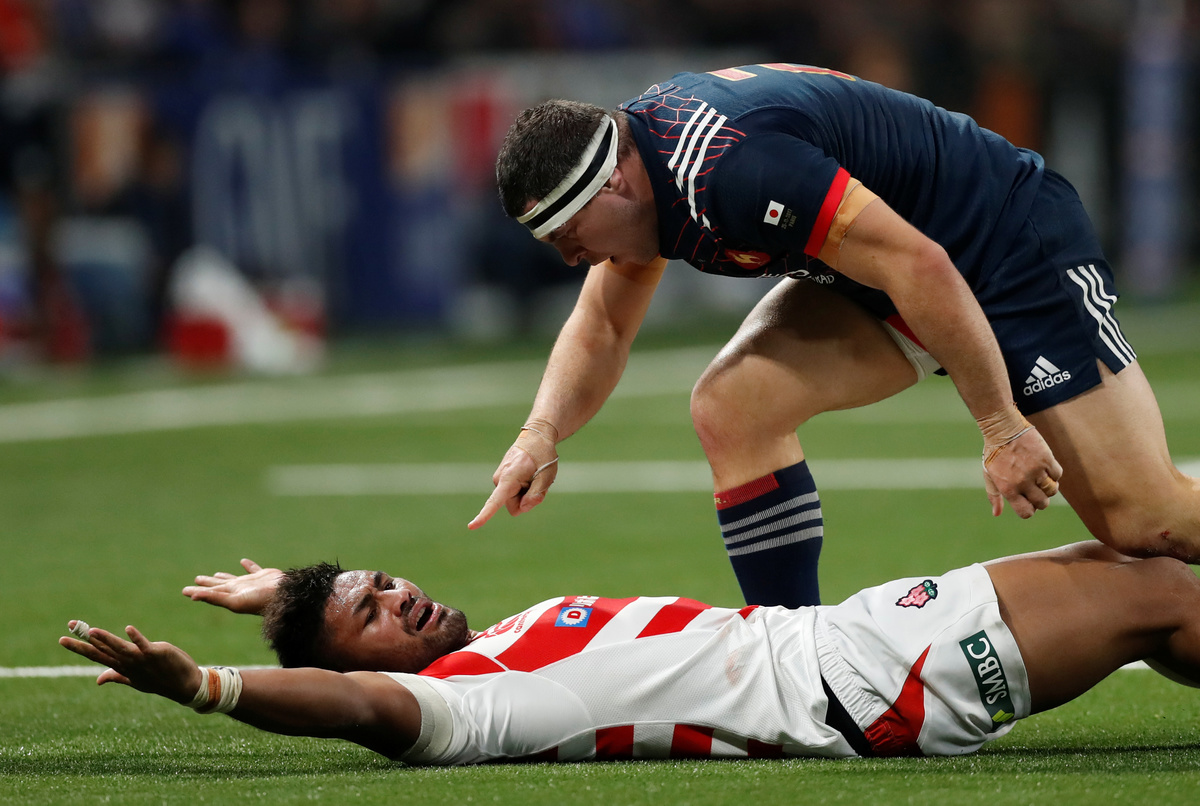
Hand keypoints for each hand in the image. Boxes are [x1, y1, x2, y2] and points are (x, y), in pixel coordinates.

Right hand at [59, 622, 202, 703]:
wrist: (185, 685)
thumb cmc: (159, 680)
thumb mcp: (135, 680)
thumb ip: (116, 676)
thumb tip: (98, 680)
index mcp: (122, 667)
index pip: (96, 656)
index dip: (79, 648)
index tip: (62, 638)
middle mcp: (128, 664)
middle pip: (103, 651)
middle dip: (84, 642)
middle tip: (68, 629)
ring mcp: (142, 659)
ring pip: (120, 648)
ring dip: (106, 639)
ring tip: (91, 630)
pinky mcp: (156, 653)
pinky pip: (145, 645)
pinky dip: (137, 638)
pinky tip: (128, 629)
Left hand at [182, 559, 282, 614]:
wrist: (285, 594)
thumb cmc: (260, 600)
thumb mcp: (234, 601)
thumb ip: (214, 597)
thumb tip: (192, 596)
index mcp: (230, 595)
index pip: (209, 592)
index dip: (196, 591)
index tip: (184, 590)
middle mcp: (238, 589)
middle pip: (218, 585)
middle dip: (207, 582)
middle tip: (196, 579)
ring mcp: (251, 583)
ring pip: (233, 578)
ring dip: (224, 576)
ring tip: (217, 573)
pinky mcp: (263, 576)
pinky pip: (253, 569)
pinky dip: (248, 565)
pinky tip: (243, 562)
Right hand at [468, 441, 558, 529]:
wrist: (536, 437)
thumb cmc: (543, 456)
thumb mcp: (547, 476)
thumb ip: (536, 495)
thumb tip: (523, 508)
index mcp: (509, 478)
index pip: (495, 501)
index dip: (485, 515)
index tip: (472, 526)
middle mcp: (499, 479)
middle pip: (514, 506)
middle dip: (527, 501)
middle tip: (537, 481)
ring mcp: (498, 479)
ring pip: (514, 500)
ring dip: (526, 493)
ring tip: (533, 475)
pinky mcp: (500, 479)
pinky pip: (513, 493)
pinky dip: (523, 489)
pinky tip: (528, 475)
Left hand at [982, 427, 1061, 517]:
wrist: (1003, 429)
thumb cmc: (995, 453)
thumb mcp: (989, 475)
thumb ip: (994, 495)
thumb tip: (996, 514)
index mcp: (1008, 489)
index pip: (1026, 512)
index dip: (1029, 509)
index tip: (1028, 502)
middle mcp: (1023, 482)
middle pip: (1042, 503)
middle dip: (1041, 500)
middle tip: (1035, 489)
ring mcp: (1036, 471)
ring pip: (1052, 490)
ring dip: (1048, 487)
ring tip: (1040, 477)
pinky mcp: (1046, 459)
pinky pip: (1058, 474)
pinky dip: (1053, 473)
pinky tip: (1044, 466)